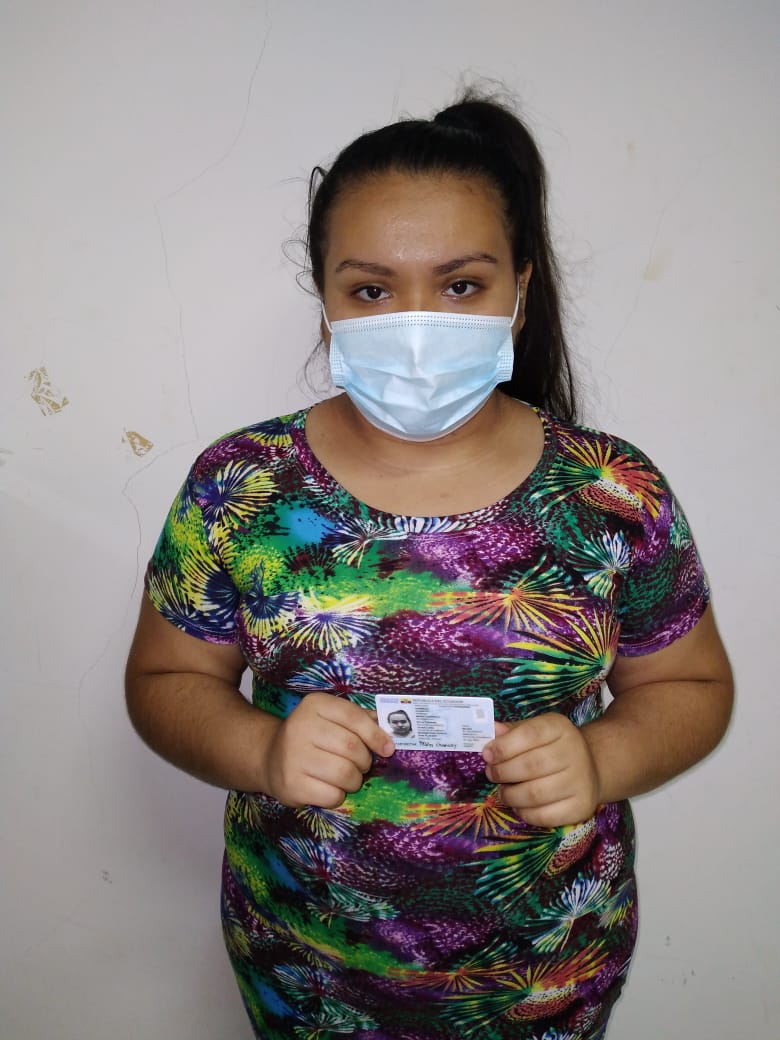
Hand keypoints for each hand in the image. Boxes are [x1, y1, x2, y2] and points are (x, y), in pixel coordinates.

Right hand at [261, 693, 393, 808]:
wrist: (269, 757)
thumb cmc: (311, 736)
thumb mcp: (331, 718)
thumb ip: (360, 720)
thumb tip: (390, 730)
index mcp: (314, 705)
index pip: (354, 717)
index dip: (375, 735)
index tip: (387, 749)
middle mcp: (300, 727)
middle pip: (352, 747)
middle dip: (364, 760)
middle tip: (360, 764)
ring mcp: (293, 757)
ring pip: (344, 773)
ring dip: (354, 780)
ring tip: (347, 777)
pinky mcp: (291, 785)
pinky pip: (332, 795)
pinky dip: (338, 795)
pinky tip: (329, 788)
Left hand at [481, 713, 600, 827]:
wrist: (590, 767)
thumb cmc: (552, 746)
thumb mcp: (534, 730)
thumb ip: (512, 732)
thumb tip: (491, 730)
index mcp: (560, 728)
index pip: (530, 734)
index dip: (504, 746)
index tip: (486, 755)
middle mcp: (575, 752)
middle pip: (531, 765)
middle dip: (503, 772)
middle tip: (491, 774)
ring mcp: (581, 781)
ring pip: (535, 794)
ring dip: (511, 796)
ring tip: (503, 792)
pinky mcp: (581, 806)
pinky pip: (545, 816)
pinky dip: (525, 813)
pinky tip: (519, 805)